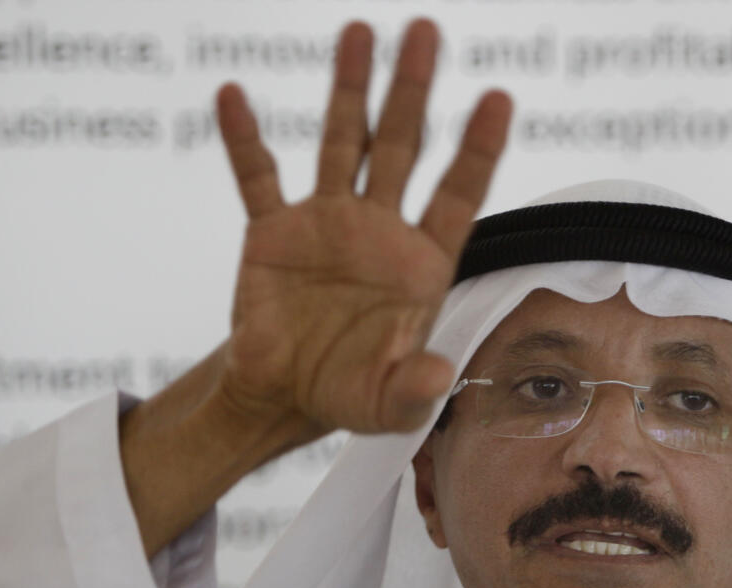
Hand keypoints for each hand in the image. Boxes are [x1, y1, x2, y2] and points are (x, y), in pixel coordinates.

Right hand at [216, 19, 511, 435]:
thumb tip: (437, 373)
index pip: (458, 196)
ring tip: (359, 32)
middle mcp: (379, 231)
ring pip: (340, 143)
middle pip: (401, 148)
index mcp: (420, 265)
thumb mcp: (389, 406)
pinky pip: (257, 178)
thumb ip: (415, 389)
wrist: (285, 395)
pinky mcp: (272, 233)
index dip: (477, 150)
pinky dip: (244, 140)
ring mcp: (326, 224)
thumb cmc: (351, 394)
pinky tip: (234, 97)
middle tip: (425, 31)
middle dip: (412, 91)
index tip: (497, 97)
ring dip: (348, 89)